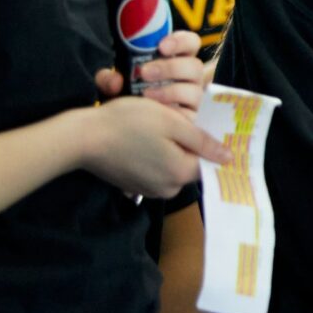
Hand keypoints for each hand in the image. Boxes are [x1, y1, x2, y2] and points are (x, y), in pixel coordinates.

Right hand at [78, 98, 225, 200]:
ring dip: (169, 149)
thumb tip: (230, 158)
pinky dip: (153, 156)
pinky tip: (142, 140)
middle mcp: (167, 189)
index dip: (209, 142)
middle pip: (190, 165)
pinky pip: (154, 170)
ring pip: (172, 167)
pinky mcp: (132, 186)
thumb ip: (202, 142)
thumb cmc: (129, 123)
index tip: (201, 126)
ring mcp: (148, 189)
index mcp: (181, 173)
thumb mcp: (172, 123)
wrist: (81, 138)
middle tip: (172, 122)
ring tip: (154, 129)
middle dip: (186, 144)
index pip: (209, 161)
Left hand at [93, 29, 209, 116]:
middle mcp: (188, 78)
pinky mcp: (191, 118)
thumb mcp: (112, 86)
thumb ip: (108, 79)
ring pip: (194, 90)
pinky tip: (157, 111)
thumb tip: (115, 81)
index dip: (181, 42)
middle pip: (194, 66)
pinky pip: (190, 114)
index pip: (190, 44)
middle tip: (145, 72)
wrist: (123, 127)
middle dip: (170, 67)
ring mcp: (192, 98)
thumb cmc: (126, 98)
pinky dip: (174, 111)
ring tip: (146, 95)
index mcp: (176, 61)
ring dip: (170, 91)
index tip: (161, 46)